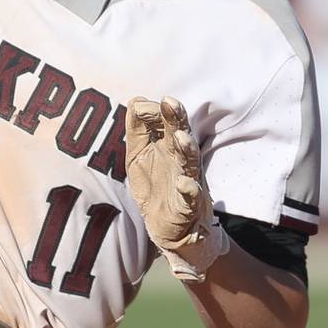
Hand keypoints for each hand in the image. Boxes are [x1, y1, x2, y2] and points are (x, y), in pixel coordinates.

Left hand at [124, 95, 229, 281]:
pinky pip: (191, 196)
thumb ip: (137, 129)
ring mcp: (188, 180)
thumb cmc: (155, 184)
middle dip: (176, 118)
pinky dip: (189, 189)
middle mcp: (181, 158)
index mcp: (169, 144)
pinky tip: (184, 183)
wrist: (169, 227)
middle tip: (170, 102)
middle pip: (181, 133)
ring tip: (181, 137)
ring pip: (190, 161)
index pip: (165, 120)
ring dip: (186, 149)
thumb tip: (136, 100)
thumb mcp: (138, 155)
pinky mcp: (189, 205)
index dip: (152, 112)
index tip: (139, 109)